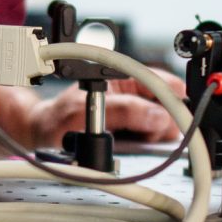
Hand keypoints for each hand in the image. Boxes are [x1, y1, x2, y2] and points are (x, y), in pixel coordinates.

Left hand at [1, 81, 181, 146]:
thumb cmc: (58, 117)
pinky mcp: (133, 130)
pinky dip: (147, 145)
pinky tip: (131, 145)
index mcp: (125, 77)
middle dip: (163, 122)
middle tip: (144, 133)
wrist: (43, 135)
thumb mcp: (85, 111)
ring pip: (164, 125)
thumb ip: (123, 111)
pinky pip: (152, 139)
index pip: (165, 84)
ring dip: (154, 135)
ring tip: (132, 139)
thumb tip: (158, 116)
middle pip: (170, 107)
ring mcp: (135, 112)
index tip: (178, 119)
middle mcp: (134, 92)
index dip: (175, 101)